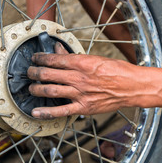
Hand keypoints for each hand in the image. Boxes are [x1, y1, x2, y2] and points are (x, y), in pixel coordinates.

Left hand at [27, 42, 142, 118]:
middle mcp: (78, 77)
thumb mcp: (96, 58)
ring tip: (31, 88)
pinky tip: (36, 112)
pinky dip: (46, 112)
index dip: (40, 58)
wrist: (132, 86)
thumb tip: (59, 50)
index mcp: (81, 62)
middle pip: (47, 74)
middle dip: (34, 72)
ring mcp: (80, 93)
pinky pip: (61, 111)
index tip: (35, 58)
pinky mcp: (83, 108)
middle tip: (29, 72)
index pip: (54, 59)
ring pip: (50, 90)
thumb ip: (75, 57)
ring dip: (36, 89)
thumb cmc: (117, 71)